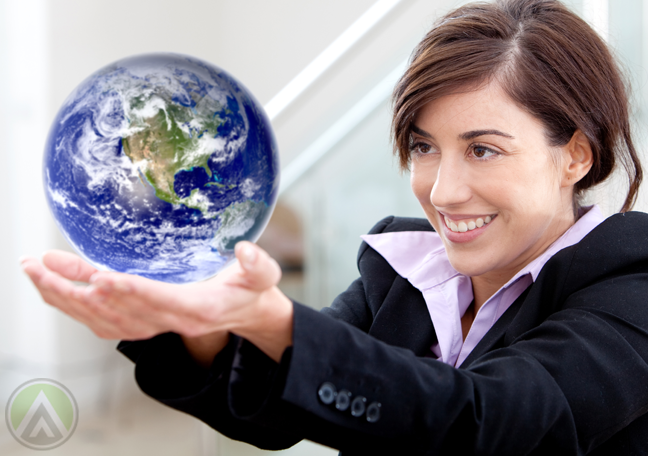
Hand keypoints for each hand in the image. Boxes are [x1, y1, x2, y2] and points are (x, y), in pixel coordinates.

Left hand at [20, 242, 292, 362]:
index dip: (131, 290)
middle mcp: (170, 321)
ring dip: (66, 296)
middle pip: (118, 309)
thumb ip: (258, 265)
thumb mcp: (263, 276)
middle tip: (43, 265)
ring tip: (36, 269)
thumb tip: (246, 250)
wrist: (242, 312)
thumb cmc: (249, 289)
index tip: (101, 277)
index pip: (160, 300)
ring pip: (101, 317)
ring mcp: (153, 326)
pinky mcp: (141, 323)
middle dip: (77, 288)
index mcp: (199, 308)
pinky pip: (101, 321)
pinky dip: (74, 306)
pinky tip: (53, 287)